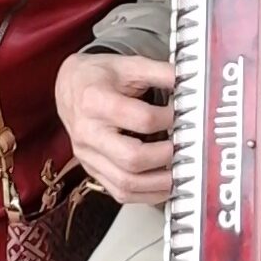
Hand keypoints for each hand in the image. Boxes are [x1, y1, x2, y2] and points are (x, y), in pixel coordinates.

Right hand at [55, 52, 174, 204]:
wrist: (69, 87)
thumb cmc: (97, 77)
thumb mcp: (127, 65)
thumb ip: (160, 72)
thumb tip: (190, 80)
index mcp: (95, 101)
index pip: (141, 118)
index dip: (169, 119)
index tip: (184, 114)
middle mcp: (88, 132)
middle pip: (131, 157)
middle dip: (166, 156)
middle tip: (186, 148)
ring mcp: (88, 155)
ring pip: (125, 183)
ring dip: (159, 183)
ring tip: (181, 174)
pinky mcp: (92, 170)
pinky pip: (119, 192)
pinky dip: (146, 195)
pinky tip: (164, 186)